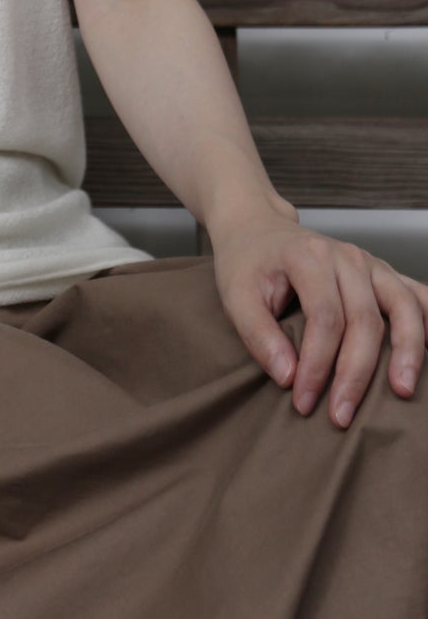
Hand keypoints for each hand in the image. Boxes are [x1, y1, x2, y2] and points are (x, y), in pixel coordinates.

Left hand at [211, 207, 427, 427]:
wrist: (257, 228)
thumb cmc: (247, 264)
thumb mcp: (235, 296)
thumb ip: (258, 335)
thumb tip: (288, 377)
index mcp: (308, 256)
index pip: (324, 319)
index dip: (317, 366)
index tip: (303, 401)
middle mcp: (346, 257)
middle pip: (365, 320)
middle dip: (355, 374)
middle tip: (341, 417)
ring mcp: (370, 263)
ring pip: (402, 307)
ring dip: (407, 351)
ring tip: (402, 391)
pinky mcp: (383, 273)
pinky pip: (418, 295)